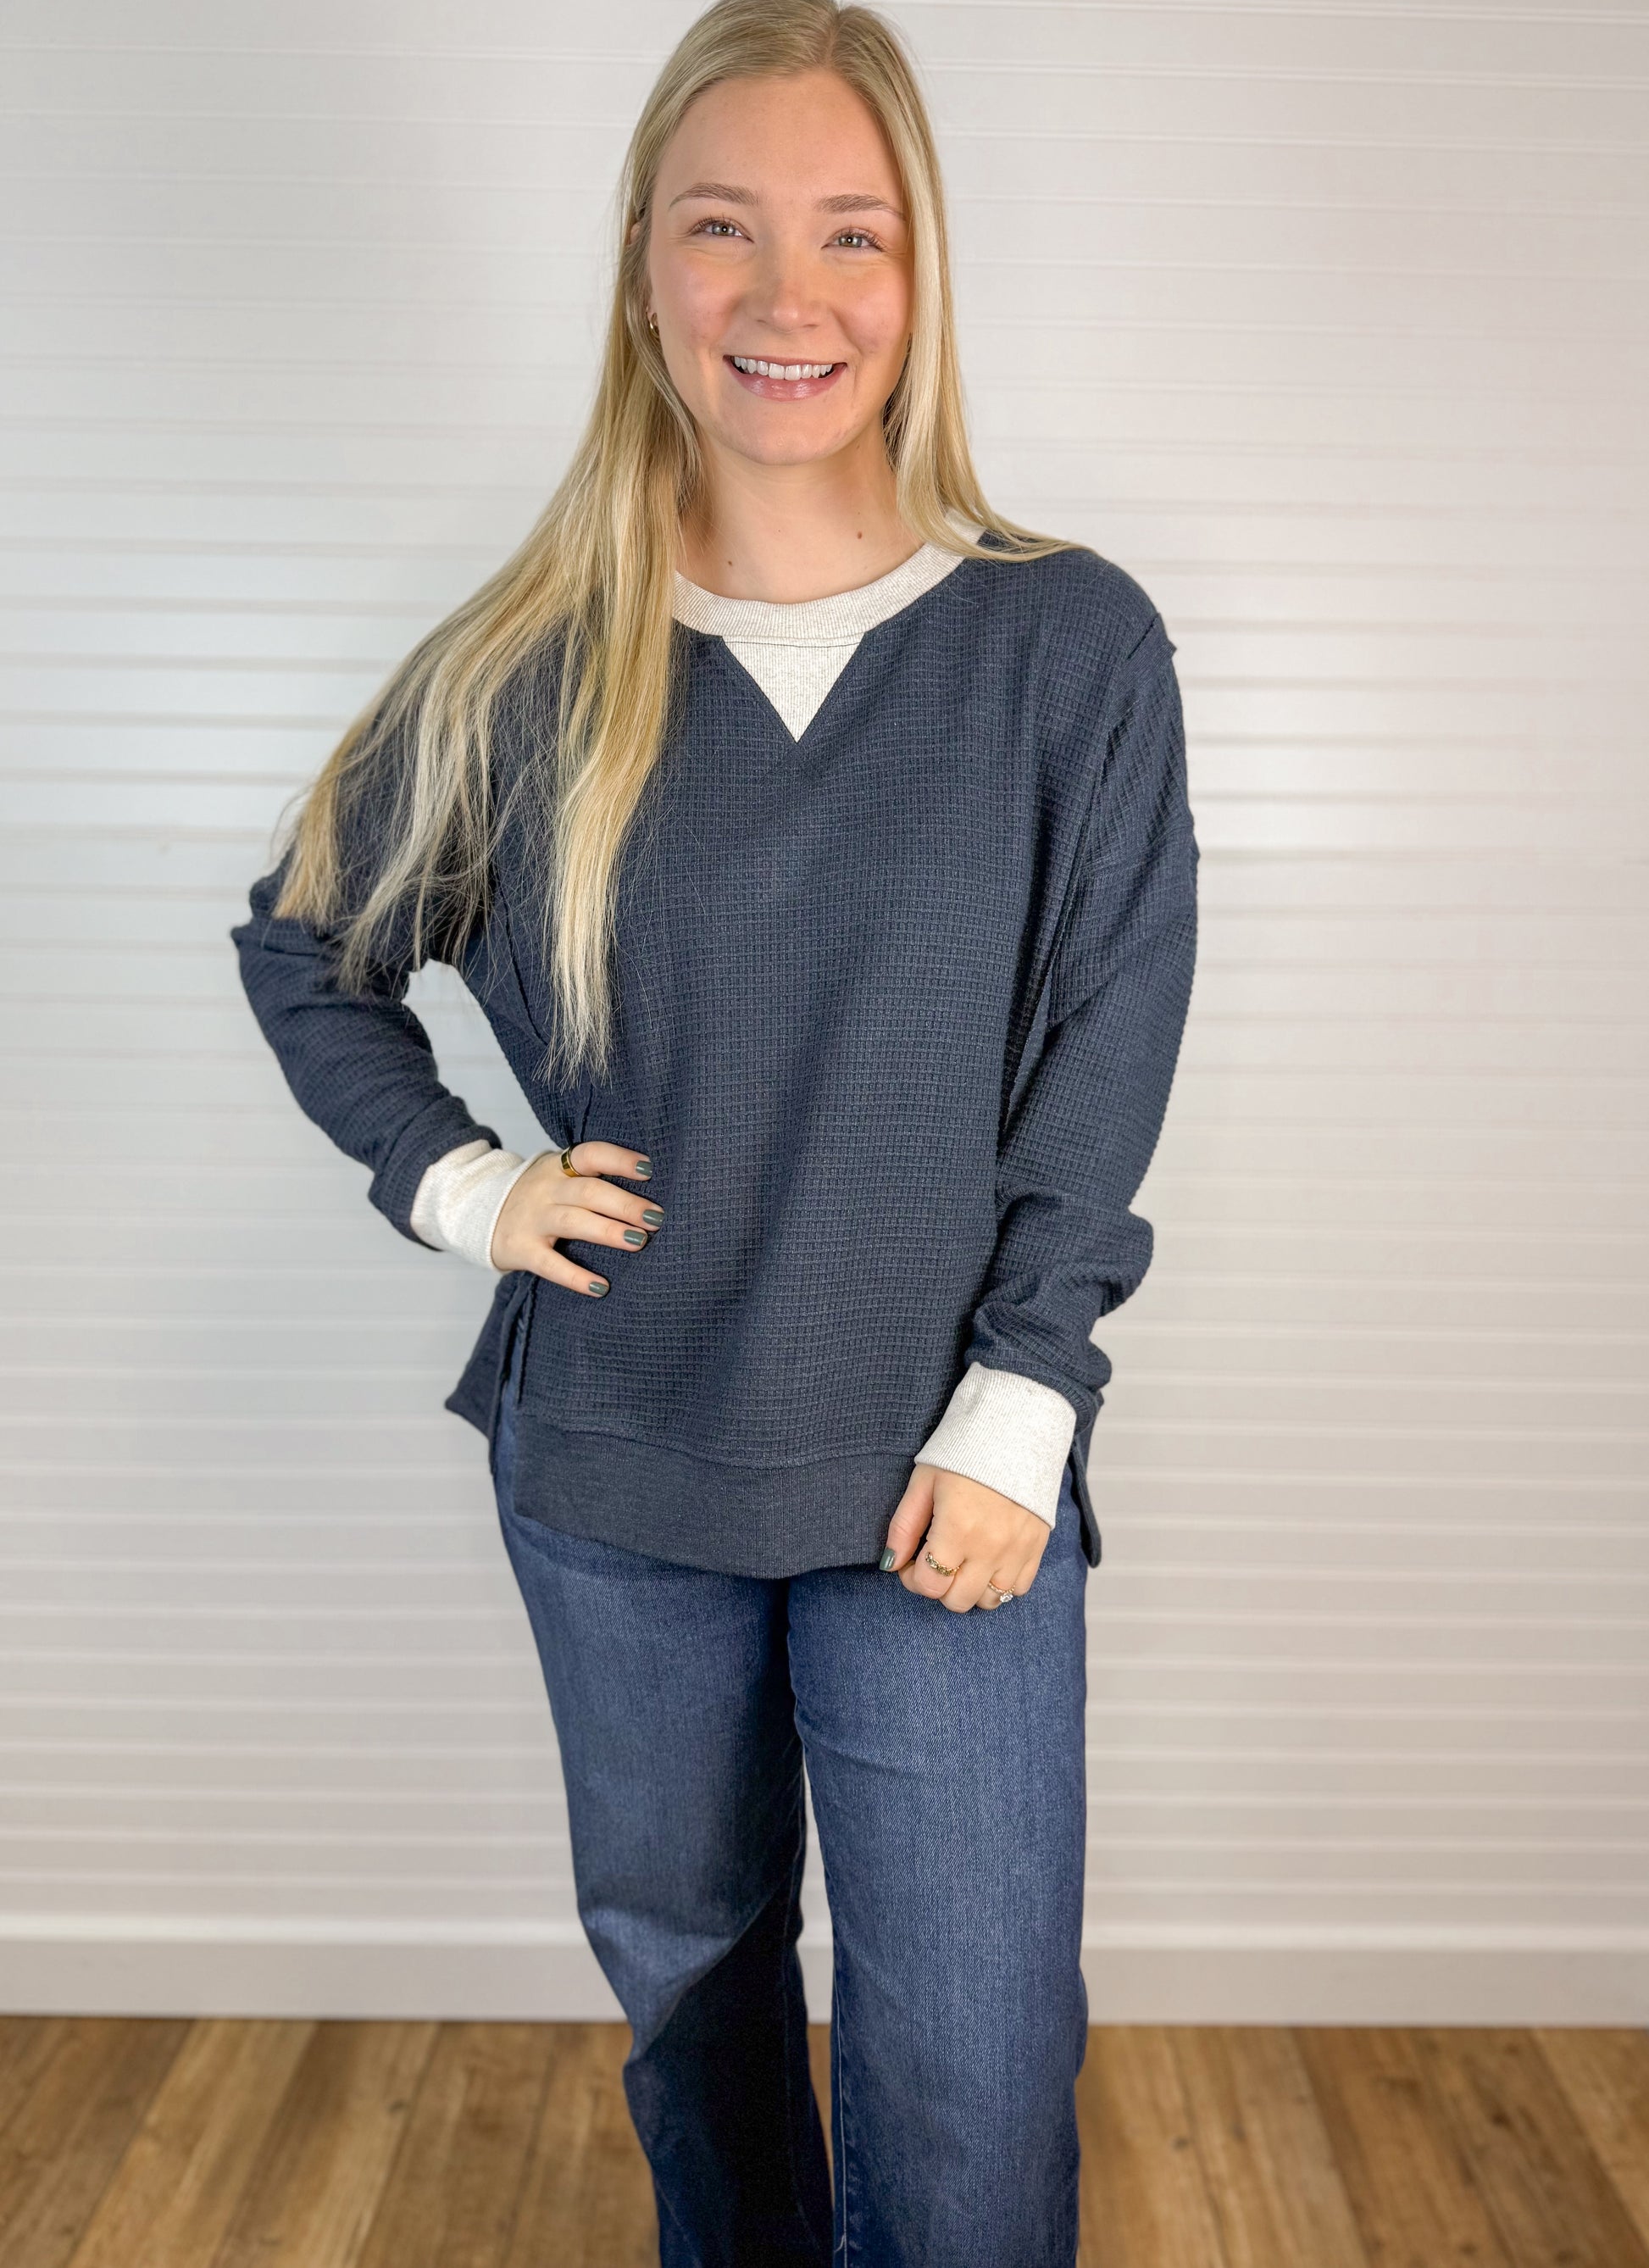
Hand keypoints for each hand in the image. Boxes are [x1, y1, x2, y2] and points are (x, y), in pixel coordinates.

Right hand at [490, 1139, 660, 1295]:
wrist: (477, 1213)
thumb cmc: (539, 1197)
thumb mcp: (557, 1177)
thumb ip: (590, 1178)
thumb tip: (648, 1190)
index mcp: (559, 1166)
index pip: (591, 1154)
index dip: (619, 1160)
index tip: (649, 1170)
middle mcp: (546, 1189)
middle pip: (589, 1191)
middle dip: (625, 1204)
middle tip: (656, 1217)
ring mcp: (532, 1219)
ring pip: (573, 1221)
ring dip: (608, 1231)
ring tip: (639, 1241)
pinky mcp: (521, 1250)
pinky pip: (550, 1264)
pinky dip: (576, 1277)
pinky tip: (601, 1287)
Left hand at [881, 1463, 1050, 1612]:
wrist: (1015, 1426)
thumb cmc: (963, 1452)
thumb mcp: (924, 1482)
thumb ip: (904, 1527)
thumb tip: (890, 1564)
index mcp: (957, 1530)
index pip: (929, 1584)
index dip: (912, 1578)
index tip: (911, 1562)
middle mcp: (989, 1547)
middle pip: (957, 1601)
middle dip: (939, 1586)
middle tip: (936, 1560)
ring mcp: (1017, 1549)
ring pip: (989, 1600)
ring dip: (970, 1588)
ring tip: (963, 1561)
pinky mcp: (1037, 1546)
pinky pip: (1018, 1588)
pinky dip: (1000, 1583)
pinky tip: (989, 1561)